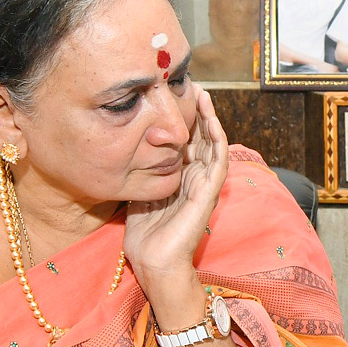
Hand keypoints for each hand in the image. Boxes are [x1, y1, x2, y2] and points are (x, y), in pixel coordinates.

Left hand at [122, 84, 228, 287]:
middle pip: (200, 138)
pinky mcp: (208, 193)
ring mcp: (204, 186)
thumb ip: (141, 173)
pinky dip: (217, 138)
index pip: (185, 142)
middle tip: (189, 83)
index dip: (182, 120)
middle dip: (196, 111)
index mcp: (180, 179)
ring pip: (212, 144)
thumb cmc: (146, 236)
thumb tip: (130, 149)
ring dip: (209, 118)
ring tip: (202, 93)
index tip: (172, 95)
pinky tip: (211, 118)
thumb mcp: (139, 193)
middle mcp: (195, 179)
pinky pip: (218, 161)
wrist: (155, 263)